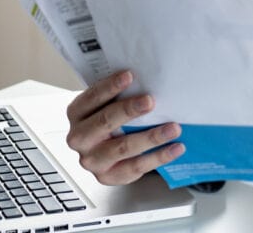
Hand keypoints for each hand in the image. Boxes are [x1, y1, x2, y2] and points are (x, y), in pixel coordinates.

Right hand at [65, 70, 185, 184]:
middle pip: (105, 122)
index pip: (92, 98)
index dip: (110, 87)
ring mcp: (92, 160)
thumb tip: (148, 81)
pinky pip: (136, 167)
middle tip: (150, 101)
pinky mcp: (108, 177)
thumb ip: (118, 96)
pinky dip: (159, 156)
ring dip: (151, 137)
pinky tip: (175, 147)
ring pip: (124, 147)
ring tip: (174, 128)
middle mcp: (79, 138)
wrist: (105, 152)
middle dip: (129, 110)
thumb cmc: (109, 121)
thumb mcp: (106, 105)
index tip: (129, 76)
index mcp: (76, 114)